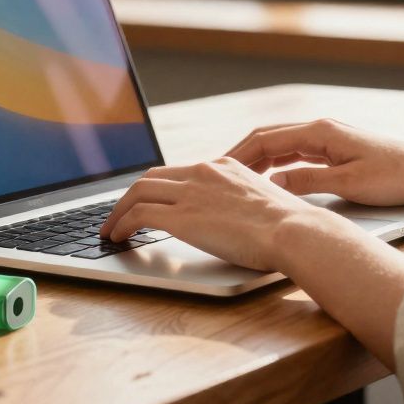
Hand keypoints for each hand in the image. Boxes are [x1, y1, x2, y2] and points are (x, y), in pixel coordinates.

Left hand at [99, 158, 319, 270]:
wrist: (293, 231)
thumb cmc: (289, 226)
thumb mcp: (264, 201)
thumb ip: (242, 202)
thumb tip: (236, 218)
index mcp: (223, 166)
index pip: (178, 171)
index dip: (158, 186)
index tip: (148, 200)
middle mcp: (203, 172)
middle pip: (152, 177)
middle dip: (131, 195)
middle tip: (120, 213)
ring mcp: (191, 193)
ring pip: (138, 192)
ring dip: (119, 211)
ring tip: (110, 228)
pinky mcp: (182, 216)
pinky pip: (139, 215)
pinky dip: (122, 224)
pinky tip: (118, 237)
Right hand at [226, 119, 403, 206]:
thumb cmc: (396, 176)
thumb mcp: (349, 184)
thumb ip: (308, 182)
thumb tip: (273, 184)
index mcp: (320, 132)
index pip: (266, 139)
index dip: (238, 155)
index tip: (217, 170)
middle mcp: (320, 129)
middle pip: (268, 138)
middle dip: (241, 154)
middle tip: (217, 174)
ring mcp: (328, 137)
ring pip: (281, 145)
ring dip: (258, 159)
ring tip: (236, 178)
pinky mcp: (336, 148)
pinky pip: (296, 153)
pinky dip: (277, 163)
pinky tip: (269, 179)